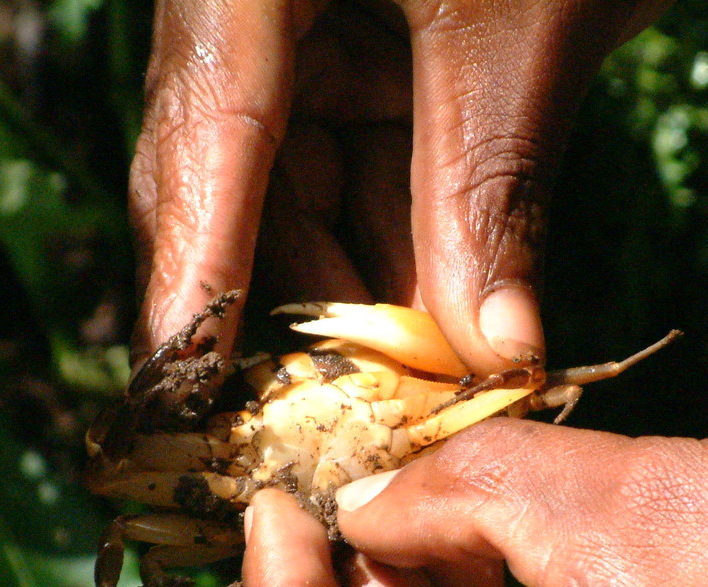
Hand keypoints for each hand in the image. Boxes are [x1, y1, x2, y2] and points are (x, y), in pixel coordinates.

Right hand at [129, 0, 671, 371]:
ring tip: (416, 392)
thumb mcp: (522, 26)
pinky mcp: (358, 50)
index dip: (199, 280)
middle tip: (355, 424)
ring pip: (304, 196)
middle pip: (242, 186)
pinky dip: (404, 251)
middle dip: (308, 311)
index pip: (203, 137)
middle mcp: (245, 6)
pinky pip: (361, 172)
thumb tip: (489, 356)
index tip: (185, 403)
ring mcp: (297, 27)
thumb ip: (489, 187)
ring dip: (365, 298)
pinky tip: (443, 326)